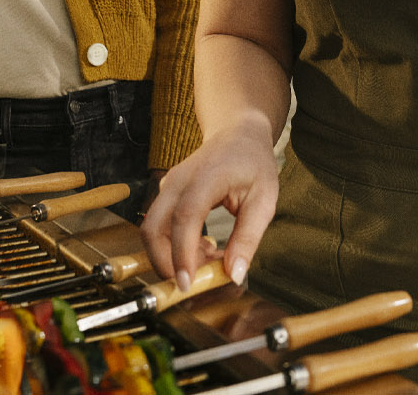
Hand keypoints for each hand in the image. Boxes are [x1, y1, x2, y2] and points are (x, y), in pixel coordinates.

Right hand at [140, 116, 278, 291]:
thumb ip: (249, 237)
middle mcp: (178, 181)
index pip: (185, 218)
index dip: (182, 254)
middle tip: (193, 284)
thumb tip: (235, 274)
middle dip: (165, 262)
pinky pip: (161, 226)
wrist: (237, 134)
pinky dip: (176, 246)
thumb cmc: (253, 163)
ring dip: (172, 256)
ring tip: (210, 260)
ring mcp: (168, 187)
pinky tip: (204, 248)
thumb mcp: (264, 200)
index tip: (187, 284)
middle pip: (153, 228)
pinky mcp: (166, 195)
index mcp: (206, 178)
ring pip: (152, 230)